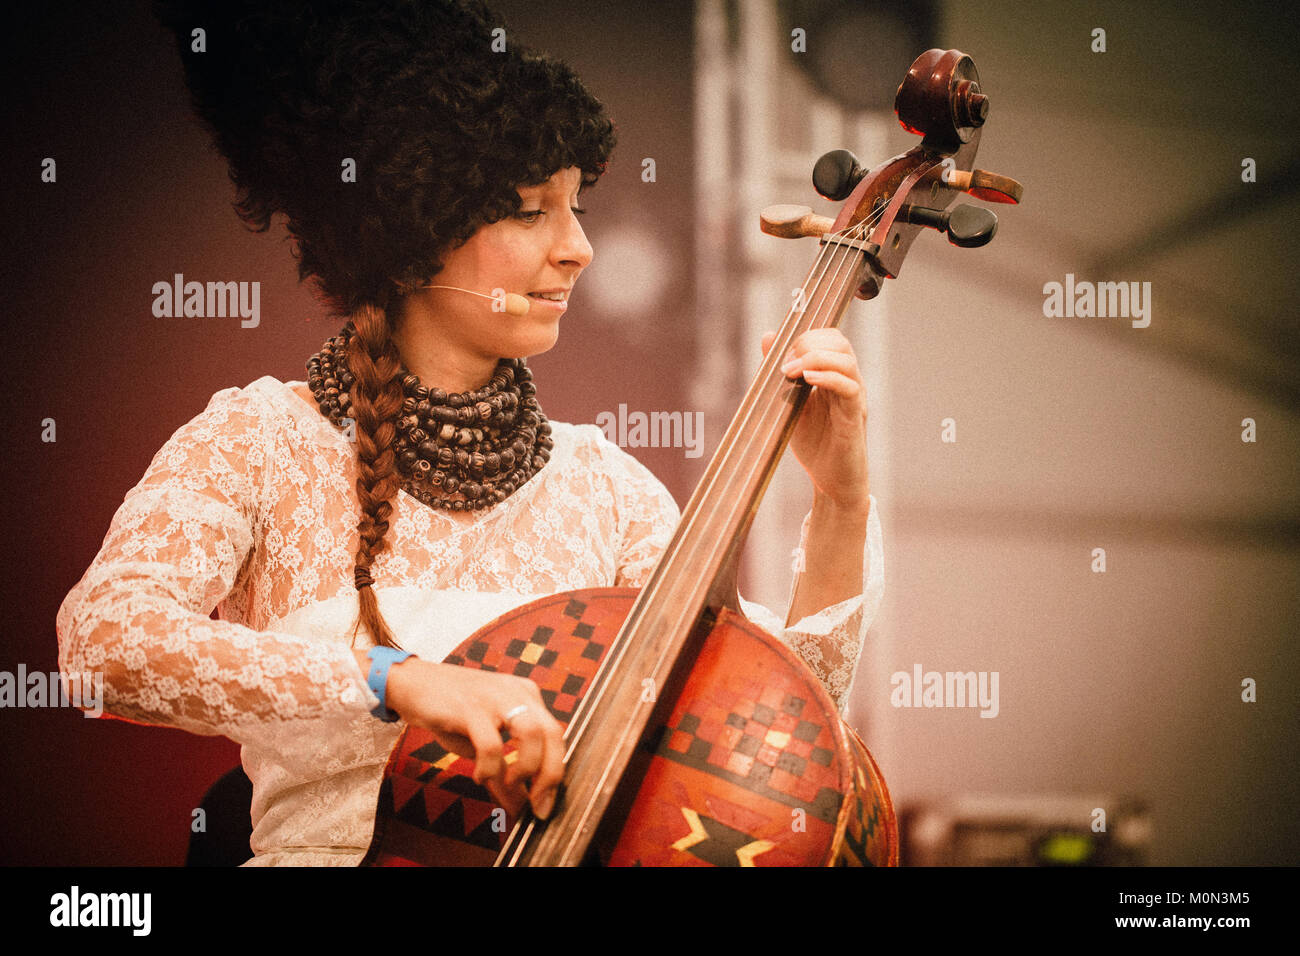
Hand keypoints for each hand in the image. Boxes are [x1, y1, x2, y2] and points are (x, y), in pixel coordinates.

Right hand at [362, 651, 564, 819]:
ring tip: (508, 782)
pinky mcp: (470, 706)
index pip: (556, 734)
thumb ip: (504, 772)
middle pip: (552, 733)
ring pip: (531, 733)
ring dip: (525, 769)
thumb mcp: (484, 742)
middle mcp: (517, 692)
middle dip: (550, 775)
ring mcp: (495, 697)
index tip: (545, 804)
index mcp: (526, 696)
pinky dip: (490, 767)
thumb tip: (520, 808)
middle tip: (539, 805)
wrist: (412, 684)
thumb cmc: (450, 713)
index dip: (556, 772)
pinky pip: (491, 743)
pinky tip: (480, 775)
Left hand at [761, 328, 869, 507]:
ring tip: (792, 372)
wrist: (831, 483)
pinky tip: (808, 381)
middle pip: (840, 343)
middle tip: (785, 365)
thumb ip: (781, 371)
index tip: (783, 355)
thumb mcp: (790, 402)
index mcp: (835, 376)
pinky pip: (849, 389)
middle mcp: (849, 383)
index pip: (830, 339)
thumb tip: (768, 336)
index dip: (806, 338)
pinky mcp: (854, 418)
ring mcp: (854, 399)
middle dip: (809, 345)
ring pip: (847, 361)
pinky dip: (828, 379)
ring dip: (815, 359)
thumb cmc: (815, 444)